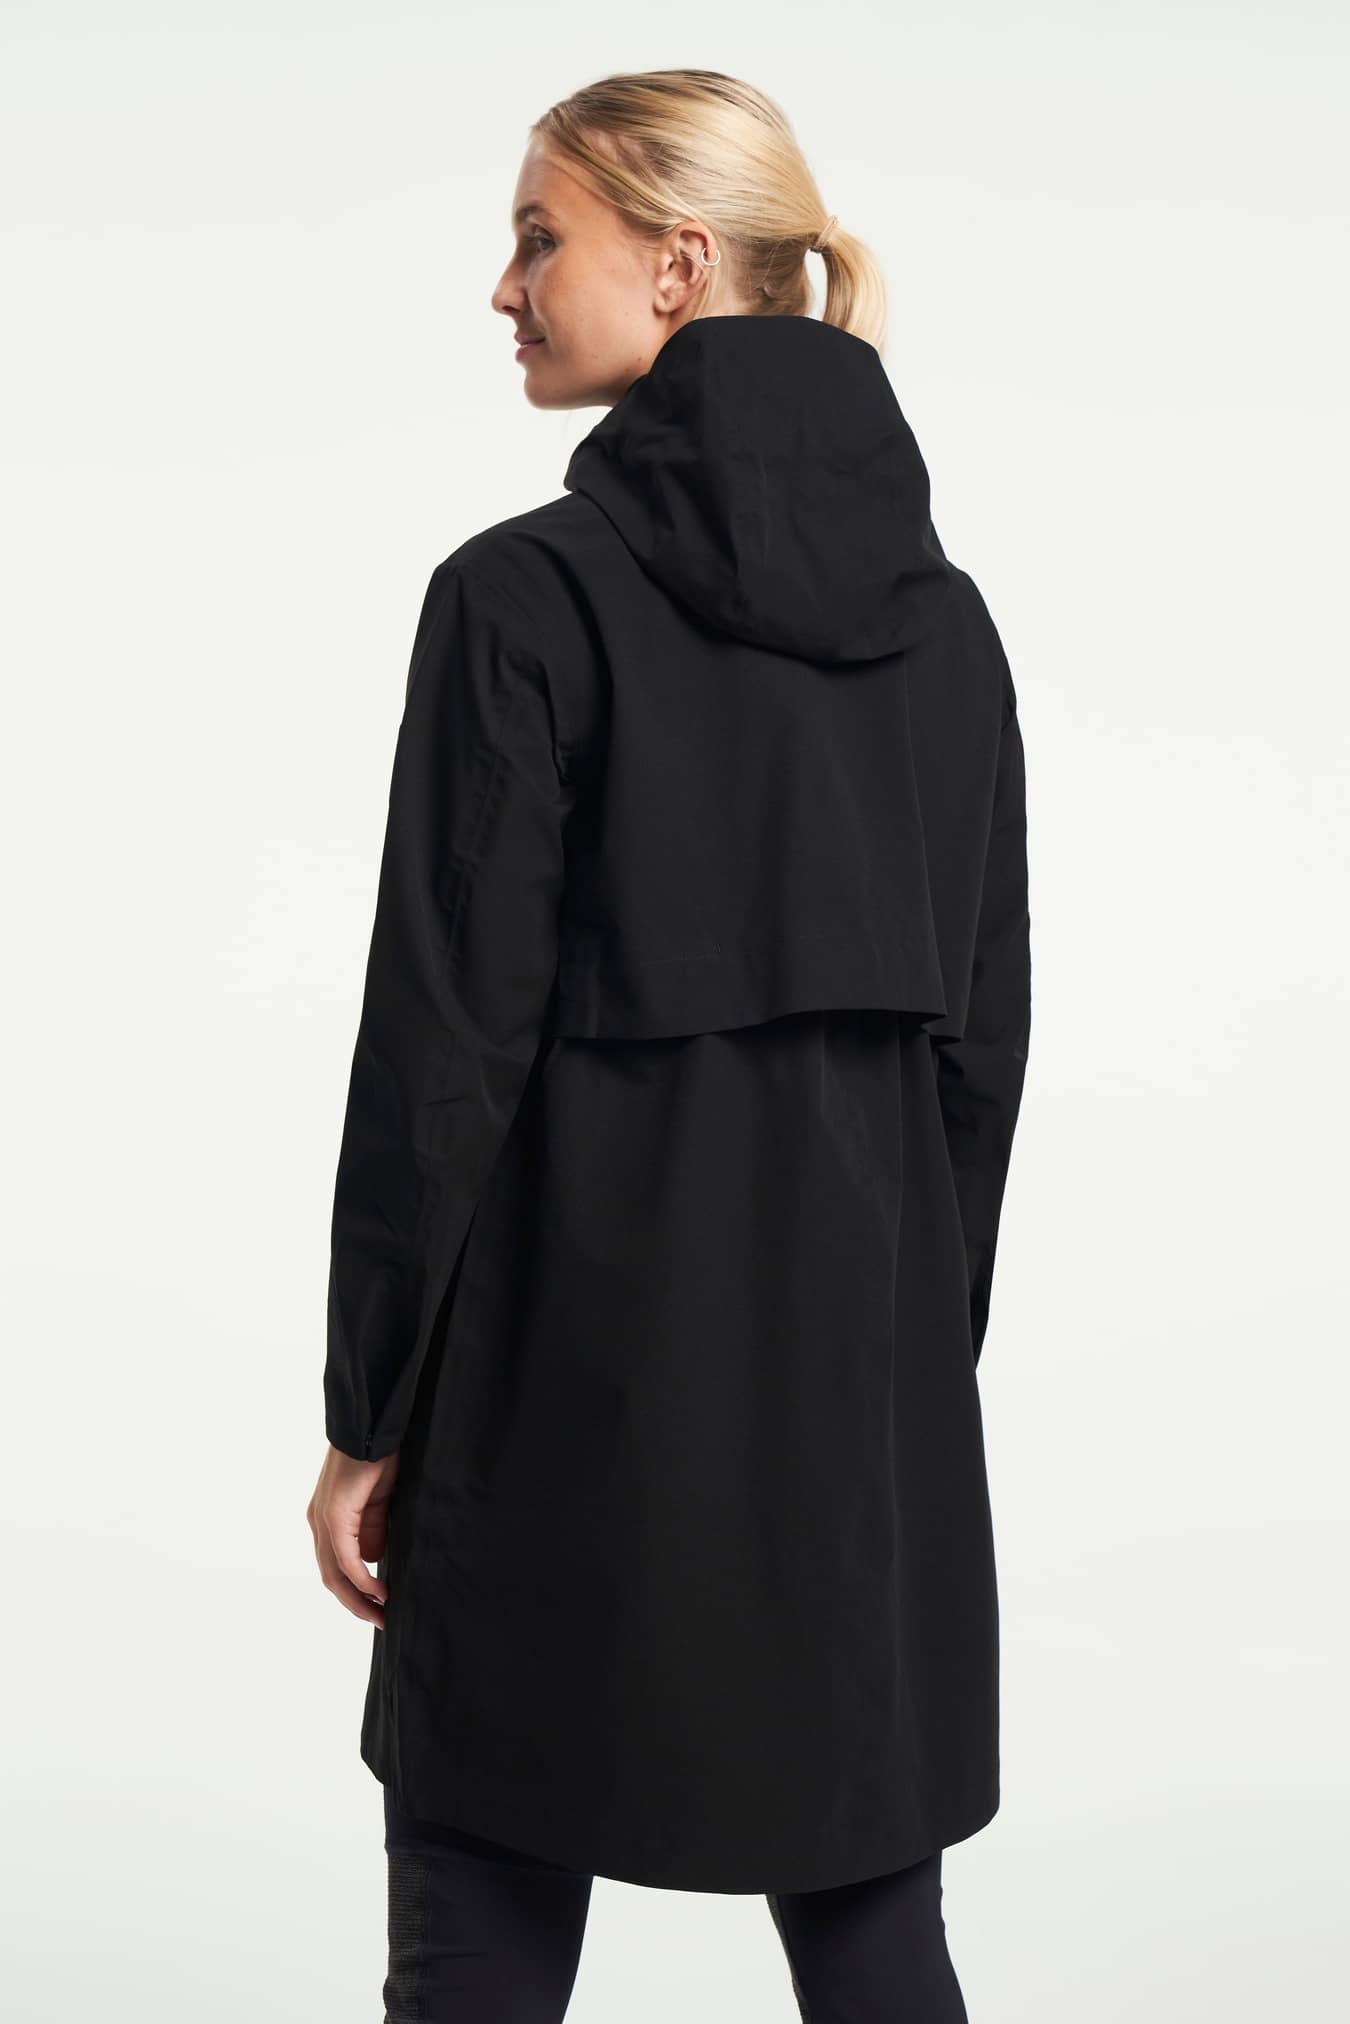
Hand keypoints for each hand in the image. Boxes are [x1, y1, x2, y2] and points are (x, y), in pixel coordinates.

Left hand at [307, 1443, 399, 1624]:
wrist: (373, 1428)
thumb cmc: (378, 1458)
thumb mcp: (378, 1503)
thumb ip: (373, 1530)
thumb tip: (373, 1560)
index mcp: (328, 1520)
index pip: (336, 1567)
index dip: (355, 1592)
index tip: (378, 1608)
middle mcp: (319, 1523)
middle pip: (331, 1578)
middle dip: (355, 1604)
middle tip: (380, 1621)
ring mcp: (323, 1520)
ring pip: (334, 1573)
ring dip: (357, 1598)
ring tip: (381, 1614)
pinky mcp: (334, 1515)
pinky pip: (345, 1558)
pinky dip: (362, 1578)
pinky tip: (379, 1591)